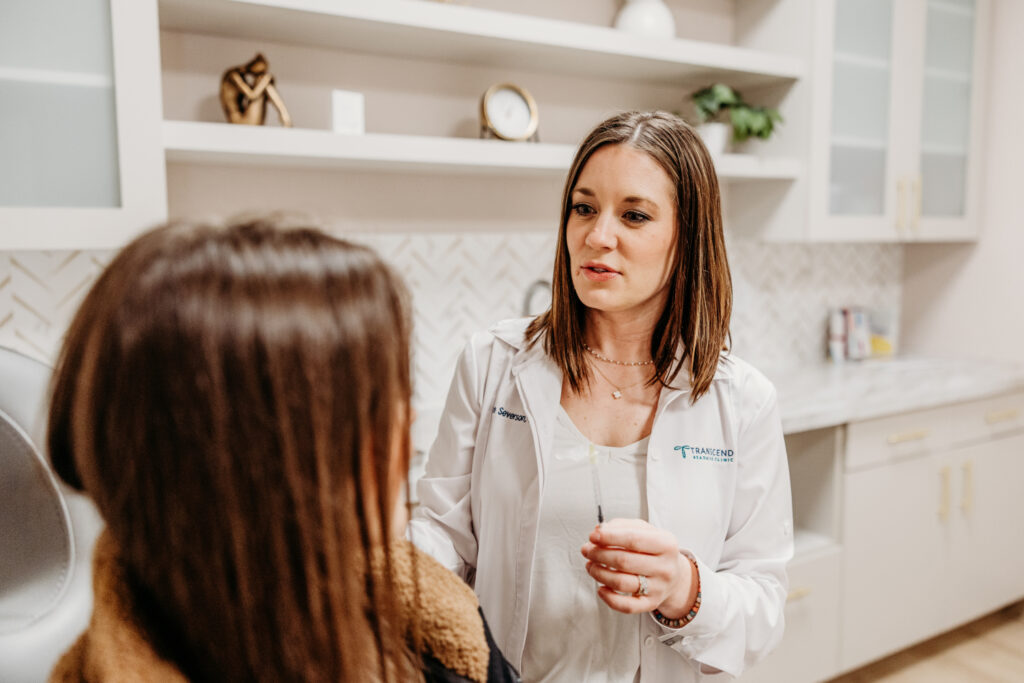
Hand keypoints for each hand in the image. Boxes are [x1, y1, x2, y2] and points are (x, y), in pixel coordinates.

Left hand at [580, 518, 697, 616]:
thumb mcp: (644, 530)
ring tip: (590, 565)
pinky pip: (627, 606)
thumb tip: (600, 530)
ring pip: (621, 583)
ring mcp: (659, 588)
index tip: (593, 536)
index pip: (633, 539)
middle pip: (624, 561)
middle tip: (587, 550)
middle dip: (599, 554)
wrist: (674, 573)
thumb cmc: (653, 548)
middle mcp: (665, 567)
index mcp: (666, 544)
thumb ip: (621, 526)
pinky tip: (600, 588)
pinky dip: (609, 598)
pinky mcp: (651, 604)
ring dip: (599, 573)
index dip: (610, 537)